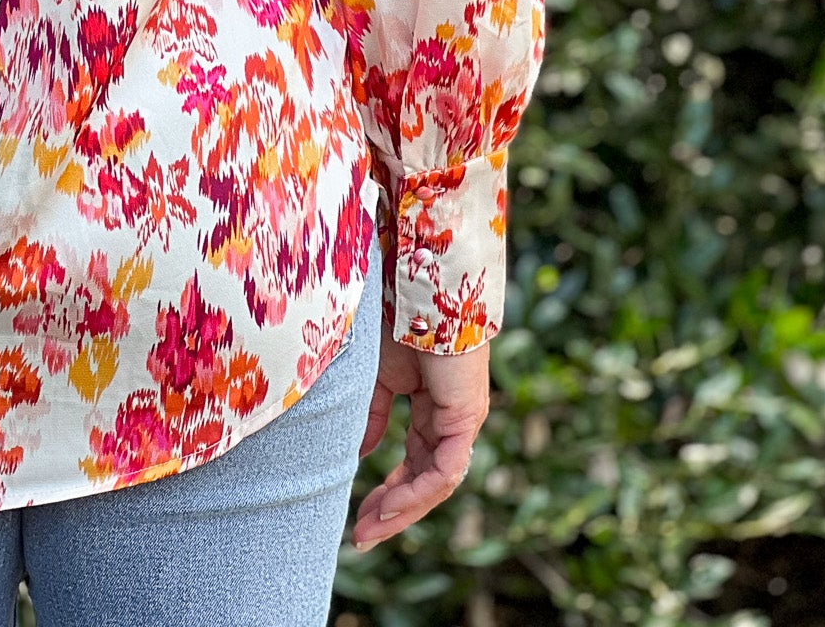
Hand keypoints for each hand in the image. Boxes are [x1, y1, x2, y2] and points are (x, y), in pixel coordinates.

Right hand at [352, 332, 488, 549]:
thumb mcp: (375, 377)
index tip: (358, 515)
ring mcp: (461, 422)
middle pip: (424, 481)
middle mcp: (450, 421)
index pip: (413, 463)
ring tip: (368, 530)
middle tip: (361, 536)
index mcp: (431, 409)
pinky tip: (388, 506)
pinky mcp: (466, 418)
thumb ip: (371, 416)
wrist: (416, 288)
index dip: (388, 491)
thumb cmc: (395, 320)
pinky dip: (416, 492)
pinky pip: (444, 470)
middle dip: (392, 511)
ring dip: (401, 510)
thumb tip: (359, 455)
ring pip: (435, 483)